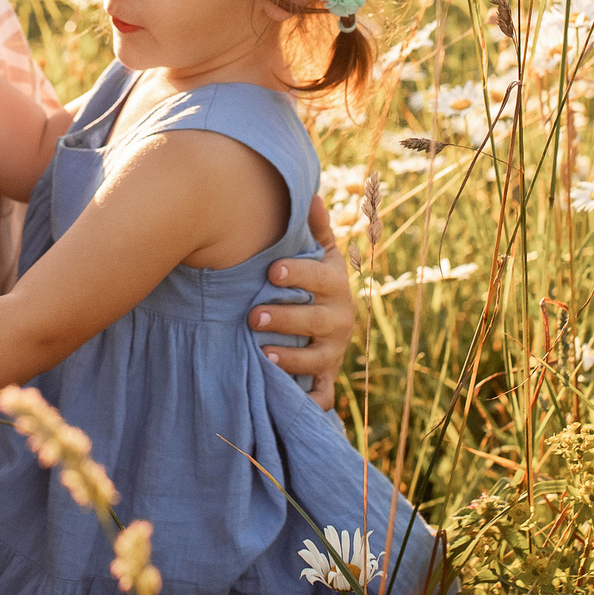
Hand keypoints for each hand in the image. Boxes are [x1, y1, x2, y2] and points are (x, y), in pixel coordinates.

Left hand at [255, 193, 356, 409]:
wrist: (329, 326)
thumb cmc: (313, 283)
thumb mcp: (319, 255)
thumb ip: (314, 228)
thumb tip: (310, 194)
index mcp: (335, 285)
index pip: (321, 278)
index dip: (299, 275)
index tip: (272, 270)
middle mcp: (340, 320)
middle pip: (316, 321)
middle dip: (286, 319)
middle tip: (253, 317)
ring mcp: (333, 352)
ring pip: (317, 359)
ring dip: (291, 359)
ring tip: (263, 354)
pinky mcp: (325, 379)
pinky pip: (320, 394)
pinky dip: (307, 400)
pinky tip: (280, 391)